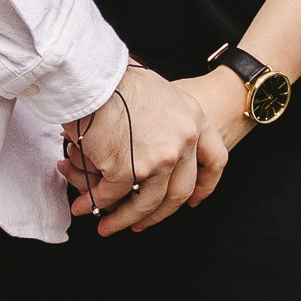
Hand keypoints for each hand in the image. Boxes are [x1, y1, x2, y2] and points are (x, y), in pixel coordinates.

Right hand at [64, 62, 229, 234]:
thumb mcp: (161, 92)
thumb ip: (167, 120)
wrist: (93, 74)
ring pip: (146, 202)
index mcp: (195, 119)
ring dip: (124, 218)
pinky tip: (85, 206)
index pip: (215, 160)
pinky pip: (113, 195)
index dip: (206, 185)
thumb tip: (152, 142)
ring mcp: (158, 160)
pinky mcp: (128, 170)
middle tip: (141, 223)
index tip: (193, 201)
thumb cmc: (117, 77)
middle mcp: (183, 142)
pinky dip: (96, 204)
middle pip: (178, 192)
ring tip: (107, 225)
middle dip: (158, 214)